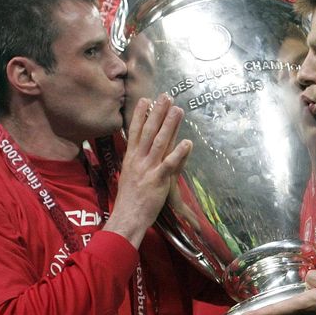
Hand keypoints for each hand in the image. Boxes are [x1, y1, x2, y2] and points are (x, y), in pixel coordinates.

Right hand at [106, 93, 191, 247]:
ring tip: (178, 110)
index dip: (140, 114)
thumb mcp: (129, 174)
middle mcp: (138, 160)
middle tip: (166, 96)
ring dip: (170, 125)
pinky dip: (179, 153)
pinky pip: (170, 164)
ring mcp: (148, 169)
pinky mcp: (158, 180)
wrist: (127, 218)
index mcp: (131, 158)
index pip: (135, 131)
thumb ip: (136, 160)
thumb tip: (140, 149)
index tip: (146, 99)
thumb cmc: (129, 199)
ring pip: (160, 143)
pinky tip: (188, 142)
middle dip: (158, 112)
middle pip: (149, 131)